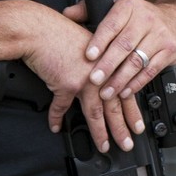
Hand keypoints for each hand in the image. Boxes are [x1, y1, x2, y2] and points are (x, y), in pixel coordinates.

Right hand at [36, 2, 144, 152]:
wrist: (38, 30)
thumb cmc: (59, 34)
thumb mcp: (85, 48)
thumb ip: (95, 68)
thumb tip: (97, 87)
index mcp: (108, 64)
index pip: (125, 91)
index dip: (132, 111)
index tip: (137, 126)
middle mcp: (100, 74)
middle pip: (114, 106)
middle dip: (121, 128)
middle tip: (127, 144)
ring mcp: (85, 80)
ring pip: (95, 113)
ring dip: (100, 132)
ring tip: (103, 146)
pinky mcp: (66, 85)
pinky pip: (61, 108)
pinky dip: (56, 118)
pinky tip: (55, 126)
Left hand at [72, 0, 175, 103]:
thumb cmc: (141, 18)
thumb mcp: (118, 8)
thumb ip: (91, 11)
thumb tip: (68, 14)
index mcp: (130, 5)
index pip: (112, 23)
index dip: (100, 40)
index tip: (88, 55)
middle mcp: (146, 18)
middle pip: (124, 45)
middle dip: (107, 65)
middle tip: (94, 80)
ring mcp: (160, 35)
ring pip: (137, 61)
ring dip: (120, 80)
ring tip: (106, 92)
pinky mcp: (170, 50)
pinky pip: (150, 70)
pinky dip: (136, 83)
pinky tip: (125, 91)